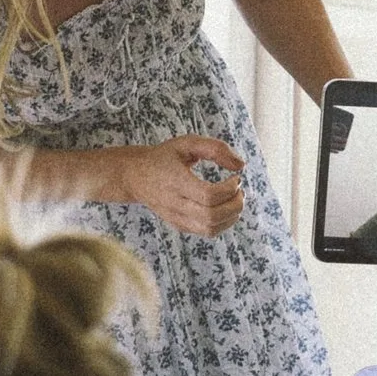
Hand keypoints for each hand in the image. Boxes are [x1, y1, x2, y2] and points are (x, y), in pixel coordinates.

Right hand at [113, 137, 247, 235]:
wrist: (135, 176)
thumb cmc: (164, 157)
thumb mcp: (186, 144)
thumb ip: (215, 148)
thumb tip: (241, 165)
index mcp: (175, 181)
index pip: (208, 195)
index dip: (229, 189)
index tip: (236, 177)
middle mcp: (174, 203)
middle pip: (211, 215)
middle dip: (234, 204)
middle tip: (239, 190)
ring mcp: (176, 217)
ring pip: (210, 228)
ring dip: (232, 216)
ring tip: (236, 199)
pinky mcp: (179, 225)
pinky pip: (207, 232)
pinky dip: (224, 223)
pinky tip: (226, 208)